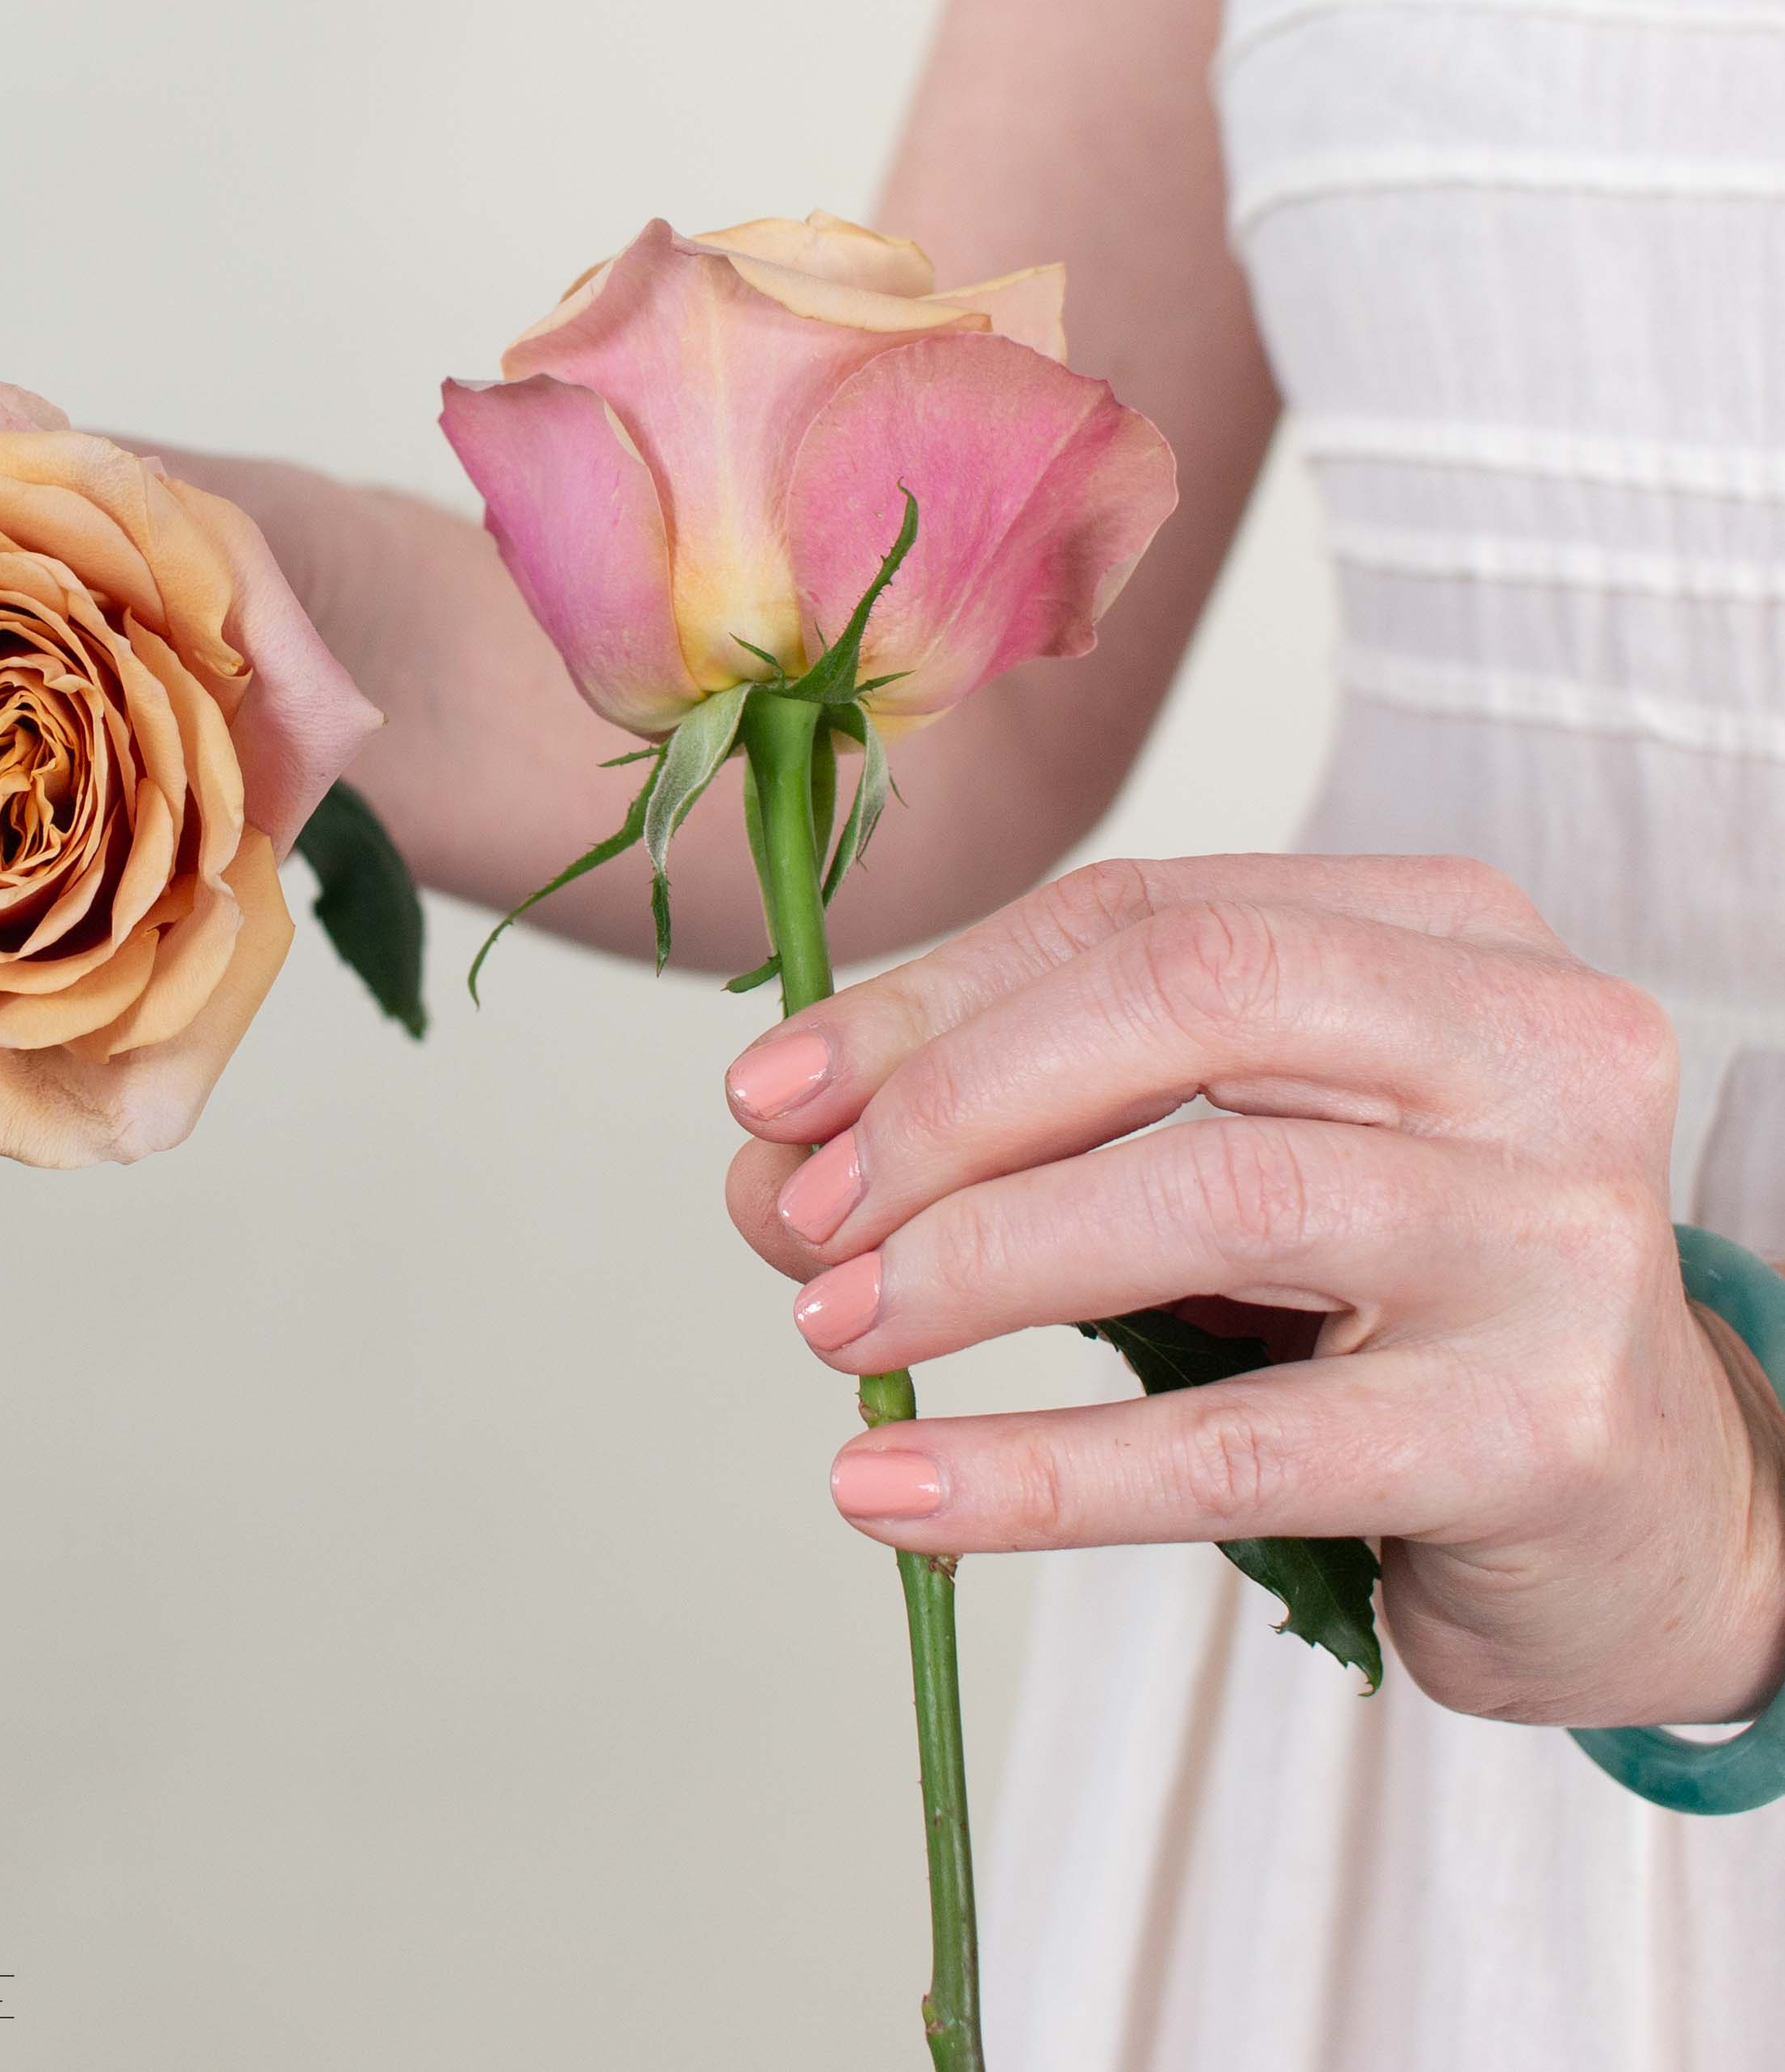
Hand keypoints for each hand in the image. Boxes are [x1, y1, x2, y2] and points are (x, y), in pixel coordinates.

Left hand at [724, 855, 1784, 1727]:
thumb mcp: (1216, 1172)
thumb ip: (1011, 1137)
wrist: (1649, 1508)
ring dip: (978, 1262)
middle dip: (952, 1101)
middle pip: (1186, 998)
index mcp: (1447, 936)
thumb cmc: (1403, 1306)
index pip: (1141, 913)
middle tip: (804, 1219)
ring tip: (833, 1333)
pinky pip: (1239, 1441)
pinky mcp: (1536, 1428)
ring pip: (1214, 1195)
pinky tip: (899, 1496)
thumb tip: (772, 1166)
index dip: (931, 999)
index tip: (773, 1095)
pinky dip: (1039, 1469)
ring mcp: (1554, 1231)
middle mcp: (1531, 1043)